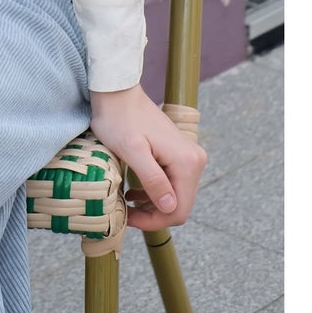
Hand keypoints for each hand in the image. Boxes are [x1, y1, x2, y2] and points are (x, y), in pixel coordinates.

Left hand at [88, 84, 207, 230]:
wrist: (117, 91)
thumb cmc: (119, 118)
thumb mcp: (132, 151)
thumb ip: (152, 180)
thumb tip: (170, 207)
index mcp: (187, 162)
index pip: (179, 210)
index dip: (155, 221)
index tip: (130, 219)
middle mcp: (194, 160)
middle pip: (179, 204)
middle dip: (153, 214)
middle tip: (127, 213)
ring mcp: (187, 156)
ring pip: (174, 195)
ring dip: (152, 204)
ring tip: (128, 202)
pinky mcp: (177, 153)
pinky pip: (171, 182)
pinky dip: (154, 191)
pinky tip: (134, 192)